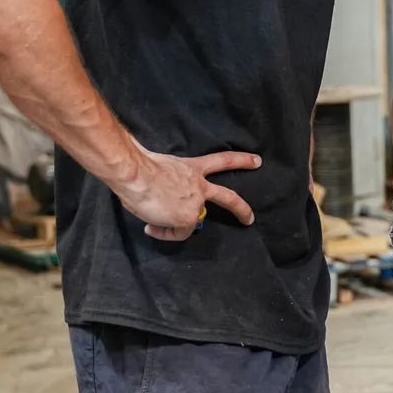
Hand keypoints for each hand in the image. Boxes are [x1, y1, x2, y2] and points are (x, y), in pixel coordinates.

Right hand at [110, 148, 259, 240]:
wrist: (136, 175)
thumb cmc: (141, 167)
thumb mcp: (161, 167)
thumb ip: (168, 178)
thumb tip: (158, 190)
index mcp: (193, 168)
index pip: (222, 161)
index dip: (241, 160)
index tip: (256, 161)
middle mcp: (198, 185)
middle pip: (228, 197)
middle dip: (241, 209)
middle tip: (250, 219)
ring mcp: (195, 203)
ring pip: (196, 220)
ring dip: (180, 226)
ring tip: (164, 226)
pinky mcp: (188, 219)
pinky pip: (176, 232)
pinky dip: (164, 232)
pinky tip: (151, 227)